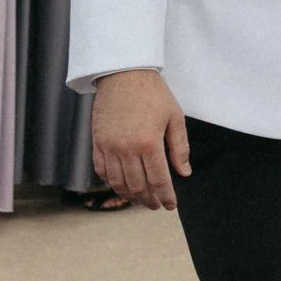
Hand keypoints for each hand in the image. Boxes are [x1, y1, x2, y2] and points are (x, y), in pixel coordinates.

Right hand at [93, 69, 190, 208]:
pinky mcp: (97, 142)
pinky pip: (102, 170)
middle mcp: (126, 149)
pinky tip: (121, 185)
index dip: (166, 197)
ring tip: (140, 199)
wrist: (124, 75)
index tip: (171, 205)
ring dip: (130, 196)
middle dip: (148, 200)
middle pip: (137, 186)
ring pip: (118, 182)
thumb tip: (183, 172)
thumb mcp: (174, 117)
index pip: (159, 180)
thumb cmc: (153, 94)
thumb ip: (179, 148)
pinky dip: (112, 182)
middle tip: (156, 205)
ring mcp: (109, 147)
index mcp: (149, 143)